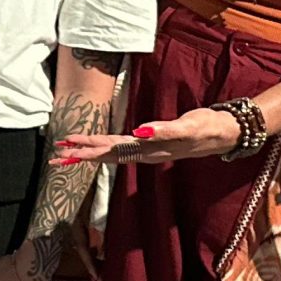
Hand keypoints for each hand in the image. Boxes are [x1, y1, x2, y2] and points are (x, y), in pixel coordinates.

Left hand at [52, 105, 243, 167]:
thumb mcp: (188, 126)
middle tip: (55, 154)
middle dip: (81, 153)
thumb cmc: (207, 127)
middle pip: (107, 153)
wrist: (225, 133)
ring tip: (69, 152)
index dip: (88, 148)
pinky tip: (99, 148)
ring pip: (113, 153)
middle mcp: (145, 151)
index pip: (111, 148)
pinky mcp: (153, 145)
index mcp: (148, 147)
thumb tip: (138, 131)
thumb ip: (164, 130)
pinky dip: (107, 148)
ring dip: (90, 152)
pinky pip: (123, 148)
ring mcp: (149, 150)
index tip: (67, 148)